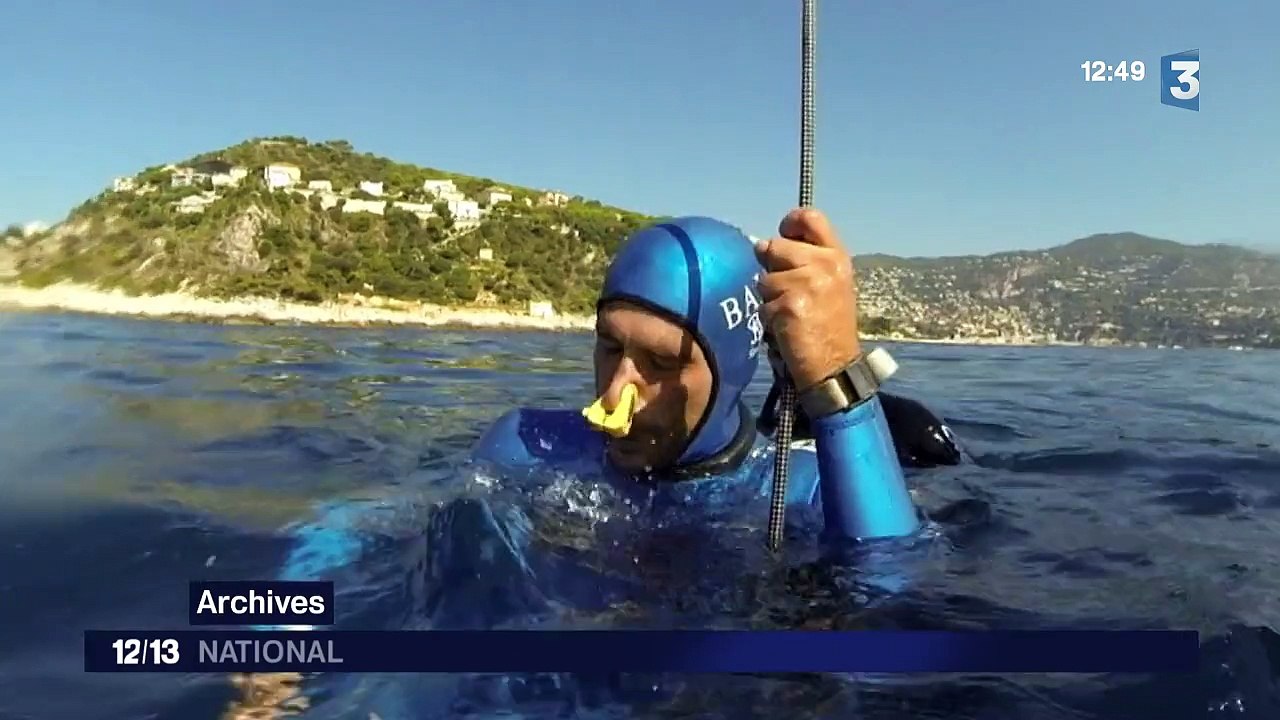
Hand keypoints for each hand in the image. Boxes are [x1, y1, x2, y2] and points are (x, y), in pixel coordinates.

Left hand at [754, 208, 862, 391]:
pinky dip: (769, 318)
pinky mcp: (790, 305)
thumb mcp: (831, 285)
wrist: (835, 366)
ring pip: (764, 277)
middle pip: (776, 246)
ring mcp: (807, 283)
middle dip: (772, 268)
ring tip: (791, 314)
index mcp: (837, 257)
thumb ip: (805, 261)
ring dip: (770, 297)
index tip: (783, 235)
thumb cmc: (829, 327)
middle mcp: (825, 265)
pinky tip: (787, 328)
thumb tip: (762, 245)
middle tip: (789, 293)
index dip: (790, 222)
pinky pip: (762, 303)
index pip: (810, 217)